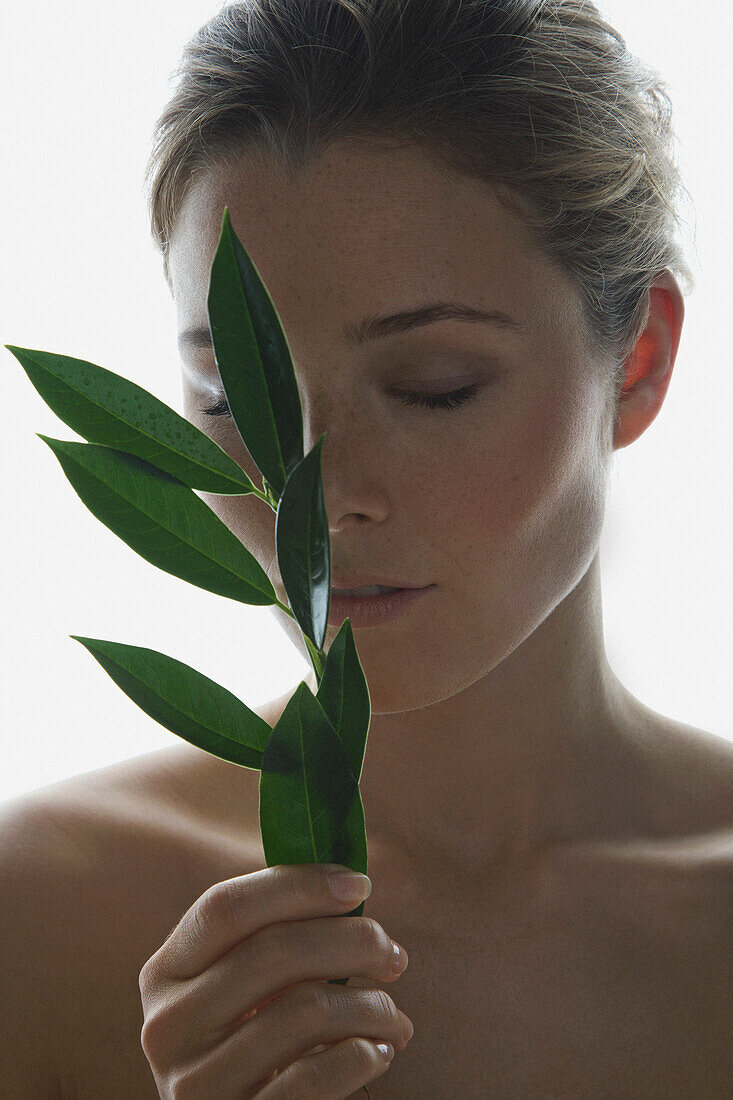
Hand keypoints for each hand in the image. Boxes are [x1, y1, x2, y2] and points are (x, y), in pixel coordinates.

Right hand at [138, 862, 412, 1097]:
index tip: (360, 884)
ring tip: (393, 1018)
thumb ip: (273, 938)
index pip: (225, 907)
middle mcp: (167, 1025)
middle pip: (272, 951)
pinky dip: (361, 1055)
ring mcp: (195, 1084)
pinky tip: (378, 1052)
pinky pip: (315, 1077)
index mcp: (165, 973)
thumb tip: (351, 884)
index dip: (298, 886)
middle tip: (394, 956)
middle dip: (352, 943)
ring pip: (304, 1012)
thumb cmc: (253, 1047)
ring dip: (370, 1007)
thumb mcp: (241, 990)